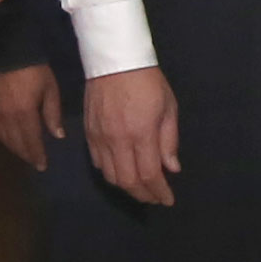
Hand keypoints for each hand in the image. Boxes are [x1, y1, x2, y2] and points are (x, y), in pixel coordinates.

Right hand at [0, 63, 63, 171]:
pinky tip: (9, 141)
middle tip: (35, 164)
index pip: (31, 141)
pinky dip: (3, 139)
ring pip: (5, 139)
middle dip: (27, 155)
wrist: (10, 54)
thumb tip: (58, 136)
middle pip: (17, 143)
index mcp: (24, 114)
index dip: (37, 155)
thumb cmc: (35, 71)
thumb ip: (53, 114)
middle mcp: (7, 118)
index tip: (42, 166)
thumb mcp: (51, 90)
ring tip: (25, 155)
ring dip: (15, 149)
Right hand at [88, 66, 180, 205]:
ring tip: (140, 187)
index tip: (168, 200)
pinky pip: (97, 163)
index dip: (159, 192)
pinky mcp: (88, 133)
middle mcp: (118, 141)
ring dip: (126, 186)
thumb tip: (172, 168)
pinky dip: (110, 173)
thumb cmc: (148, 82)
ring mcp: (100, 138)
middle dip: (143, 195)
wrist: (114, 61)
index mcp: (141, 134)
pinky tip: (122, 171)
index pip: (149, 175)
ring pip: (110, 176)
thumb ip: (169, 140)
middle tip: (155, 197)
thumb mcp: (168, 107)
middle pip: (127, 182)